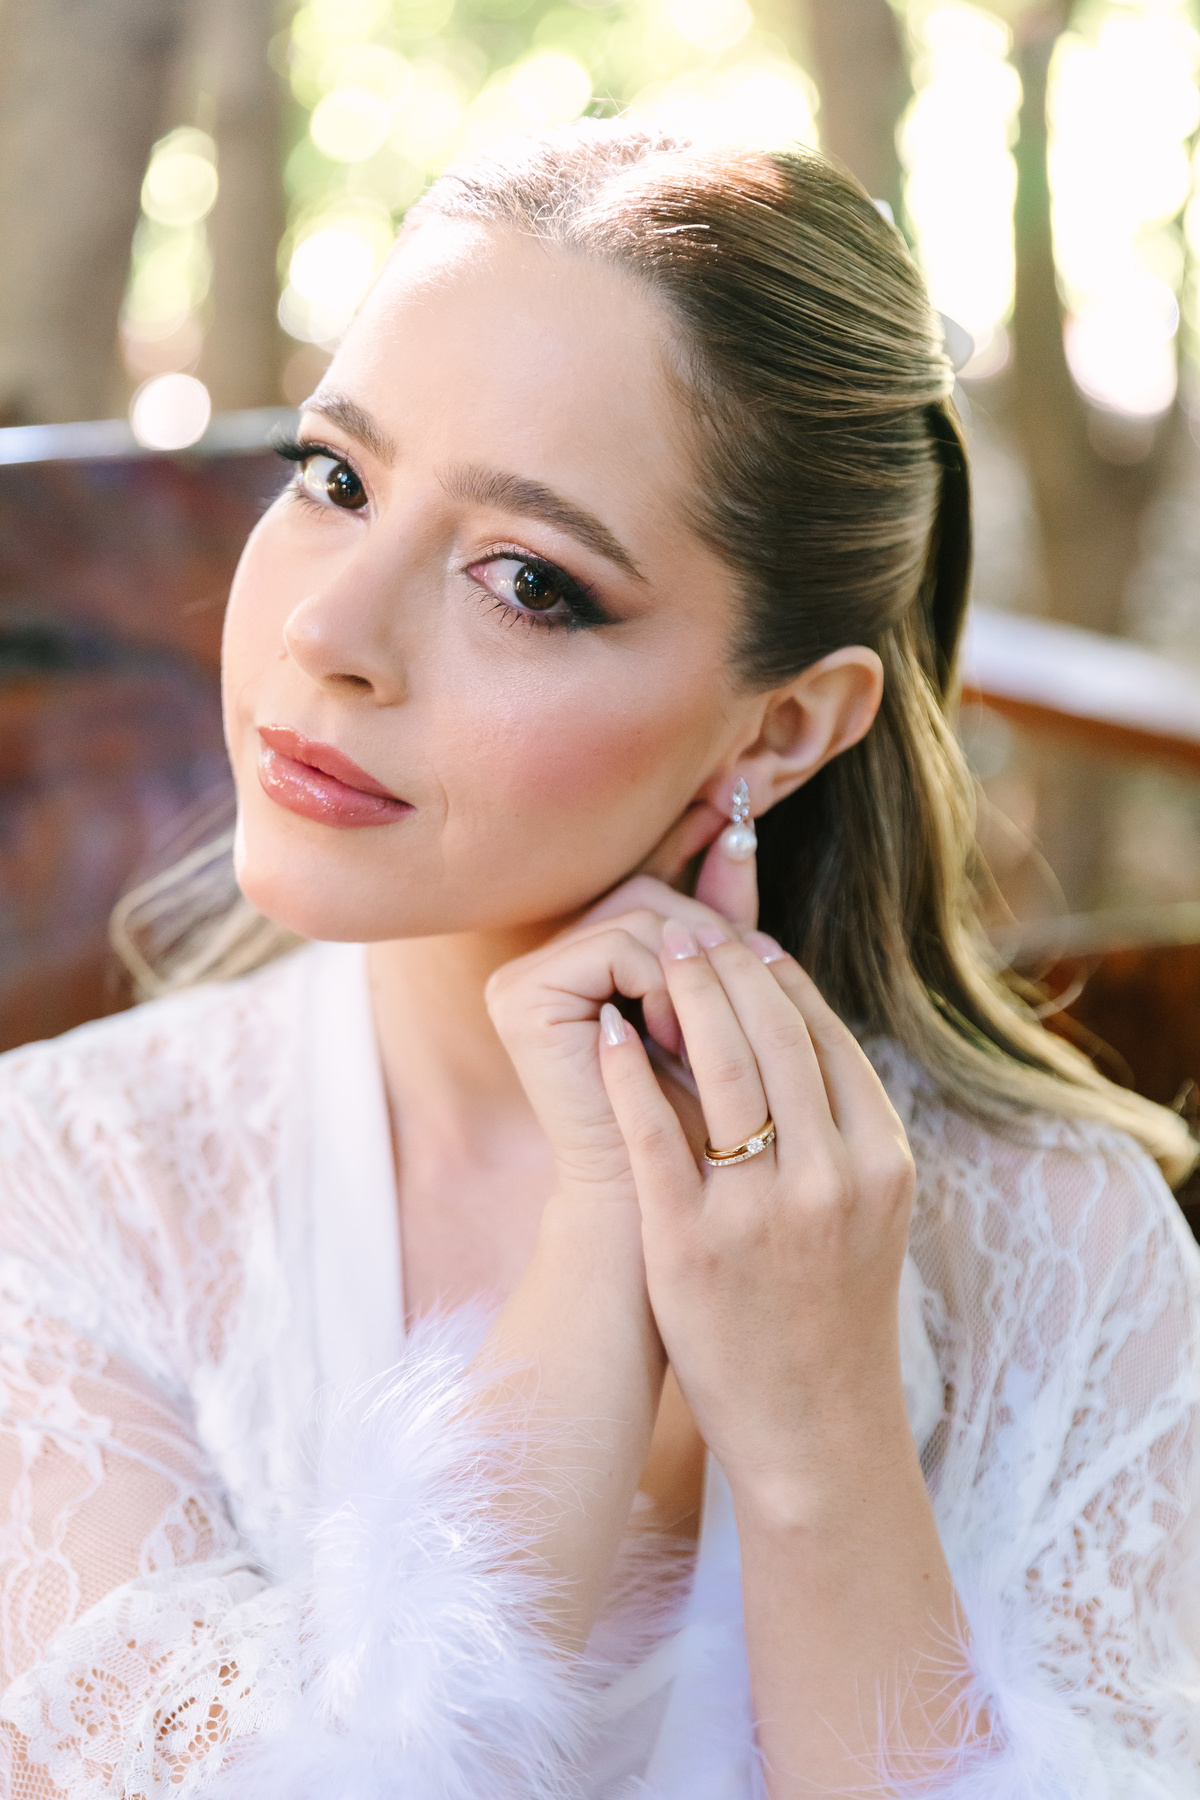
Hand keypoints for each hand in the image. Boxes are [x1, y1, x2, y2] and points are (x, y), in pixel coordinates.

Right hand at [487, 872, 762, 1199]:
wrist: (653, 1217)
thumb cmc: (699, 1126)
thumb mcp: (720, 1013)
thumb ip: (723, 927)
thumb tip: (739, 821)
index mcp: (580, 962)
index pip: (657, 897)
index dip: (713, 901)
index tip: (763, 921)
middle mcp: (540, 962)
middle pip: (648, 894)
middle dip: (711, 943)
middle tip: (747, 1004)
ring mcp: (522, 978)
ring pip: (641, 915)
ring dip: (694, 972)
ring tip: (710, 1039)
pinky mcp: (518, 997)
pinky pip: (617, 946)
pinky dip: (665, 987)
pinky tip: (676, 1042)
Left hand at [596, 922, 915, 1508]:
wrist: (814, 1431)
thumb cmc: (834, 1314)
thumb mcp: (867, 1213)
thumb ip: (843, 1130)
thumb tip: (798, 1034)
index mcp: (881, 1161)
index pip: (827, 1038)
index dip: (780, 979)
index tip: (745, 941)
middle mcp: (831, 1177)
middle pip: (774, 1035)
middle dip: (726, 965)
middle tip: (688, 925)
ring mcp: (761, 1212)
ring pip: (721, 1066)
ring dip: (684, 992)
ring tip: (653, 950)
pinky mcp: (690, 1244)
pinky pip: (654, 1132)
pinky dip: (629, 1070)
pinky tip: (609, 1030)